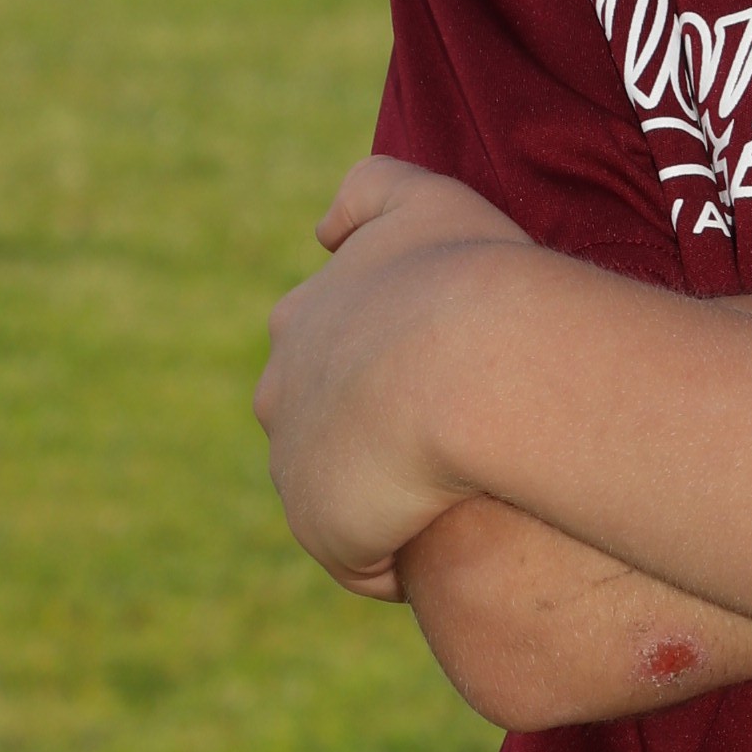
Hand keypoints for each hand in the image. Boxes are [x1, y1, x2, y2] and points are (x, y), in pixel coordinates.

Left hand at [257, 156, 534, 595]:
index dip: (391, 370)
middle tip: (463, 439)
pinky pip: (367, 558)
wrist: (471, 367)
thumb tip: (325, 231)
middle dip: (378, 439)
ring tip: (466, 495)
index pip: (335, 357)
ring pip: (344, 495)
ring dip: (393, 500)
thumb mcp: (424, 200)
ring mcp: (295, 466)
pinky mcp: (323, 530)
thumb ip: (371, 193)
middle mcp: (280, 393)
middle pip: (326, 430)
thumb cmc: (465, 278)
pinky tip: (455, 535)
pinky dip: (406, 552)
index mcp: (299, 320)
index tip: (452, 377)